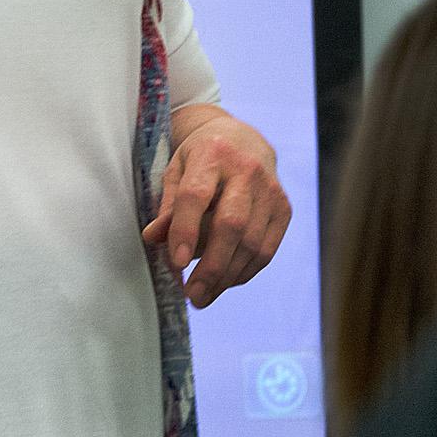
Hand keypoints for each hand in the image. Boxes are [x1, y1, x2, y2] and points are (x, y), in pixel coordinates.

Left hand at [142, 105, 289, 307]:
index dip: (185, 230)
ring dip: (227, 276)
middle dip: (211, 266)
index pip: (196, 195)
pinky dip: (245, 271)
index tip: (176, 264)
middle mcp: (246, 170)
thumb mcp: (176, 171)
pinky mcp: (284, 208)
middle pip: (231, 224)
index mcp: (211, 154)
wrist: (243, 140)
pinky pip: (266, 249)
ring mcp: (270, 190)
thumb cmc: (201, 159)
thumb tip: (152, 239)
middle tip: (192, 295)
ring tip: (204, 295)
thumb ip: (167, 205)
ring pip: (251, 243)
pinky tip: (225, 281)